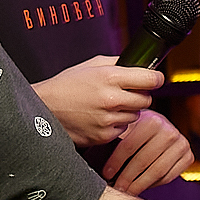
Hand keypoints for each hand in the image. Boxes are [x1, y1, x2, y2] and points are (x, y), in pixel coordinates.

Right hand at [34, 55, 161, 145]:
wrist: (44, 108)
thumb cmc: (65, 86)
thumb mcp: (90, 65)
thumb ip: (117, 63)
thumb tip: (139, 63)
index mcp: (109, 77)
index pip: (150, 79)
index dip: (155, 78)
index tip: (154, 79)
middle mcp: (111, 99)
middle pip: (147, 99)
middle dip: (140, 96)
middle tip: (126, 94)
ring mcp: (108, 119)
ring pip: (136, 115)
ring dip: (128, 111)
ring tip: (109, 106)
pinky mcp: (104, 135)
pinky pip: (123, 129)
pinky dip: (117, 124)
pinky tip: (102, 117)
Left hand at [102, 110, 193, 193]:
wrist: (157, 126)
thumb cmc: (133, 128)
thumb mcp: (124, 127)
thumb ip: (112, 138)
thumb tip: (92, 159)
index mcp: (152, 120)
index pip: (129, 146)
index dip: (115, 162)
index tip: (106, 174)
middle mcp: (170, 131)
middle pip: (143, 161)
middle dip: (127, 178)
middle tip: (116, 188)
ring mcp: (182, 144)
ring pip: (157, 172)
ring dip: (139, 185)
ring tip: (126, 191)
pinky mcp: (188, 156)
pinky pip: (168, 176)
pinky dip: (153, 184)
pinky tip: (141, 186)